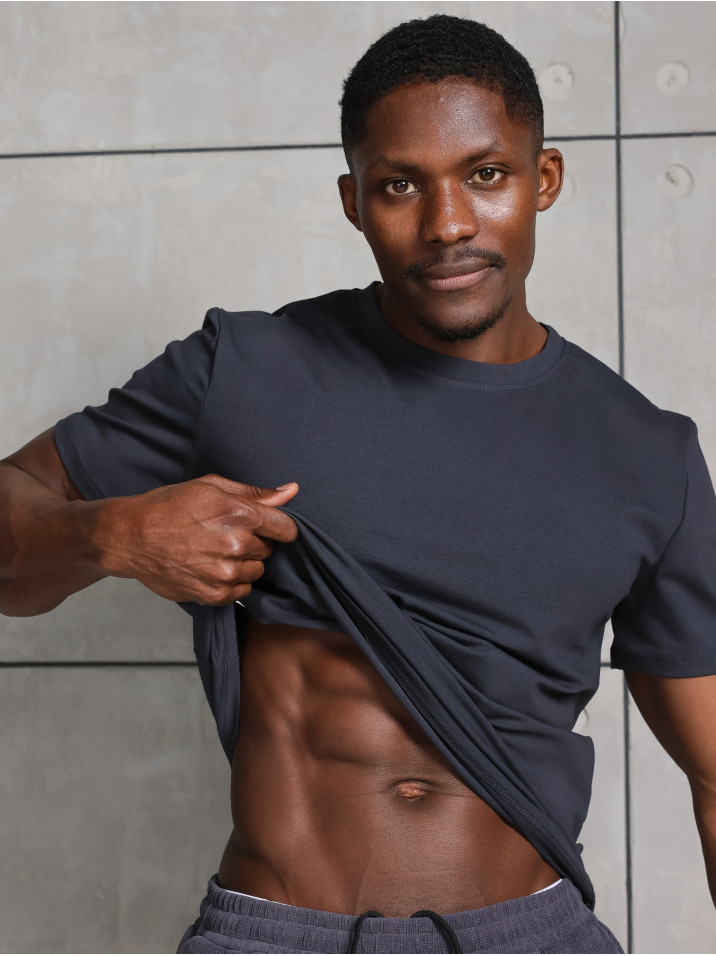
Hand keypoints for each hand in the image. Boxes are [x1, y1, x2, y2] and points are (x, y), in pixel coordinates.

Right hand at [96, 474, 298, 604]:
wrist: (130, 536)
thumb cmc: (169, 506)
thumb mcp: (211, 487)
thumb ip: (255, 493)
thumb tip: (291, 491)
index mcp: (240, 514)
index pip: (286, 528)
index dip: (277, 527)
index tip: (266, 527)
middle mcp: (237, 545)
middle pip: (268, 549)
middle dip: (253, 542)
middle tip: (223, 534)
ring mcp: (225, 572)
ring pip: (256, 572)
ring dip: (242, 564)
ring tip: (213, 551)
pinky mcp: (214, 594)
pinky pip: (242, 592)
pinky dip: (231, 583)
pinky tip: (208, 568)